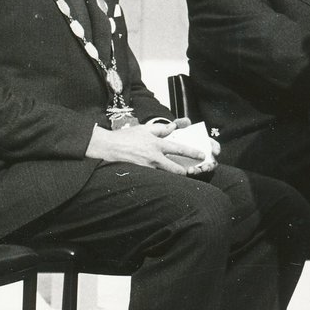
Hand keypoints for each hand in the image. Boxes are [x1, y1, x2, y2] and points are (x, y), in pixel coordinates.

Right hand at [85, 120, 216, 175]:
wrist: (108, 147)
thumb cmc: (126, 137)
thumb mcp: (144, 129)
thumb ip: (160, 129)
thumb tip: (173, 127)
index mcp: (156, 144)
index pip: (178, 148)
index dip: (192, 152)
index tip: (201, 155)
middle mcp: (153, 157)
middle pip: (175, 168)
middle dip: (185, 171)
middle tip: (193, 171)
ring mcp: (147, 167)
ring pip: (165, 175)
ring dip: (173, 176)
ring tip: (180, 176)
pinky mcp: (140, 174)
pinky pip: (154, 178)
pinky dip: (161, 179)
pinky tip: (165, 182)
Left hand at [161, 122, 218, 175]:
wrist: (162, 144)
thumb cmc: (173, 136)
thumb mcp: (175, 128)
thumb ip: (180, 123)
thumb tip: (186, 122)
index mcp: (202, 143)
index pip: (213, 145)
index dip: (216, 148)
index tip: (215, 151)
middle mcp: (201, 154)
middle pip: (210, 161)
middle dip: (209, 165)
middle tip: (205, 166)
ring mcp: (195, 163)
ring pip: (201, 169)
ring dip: (199, 171)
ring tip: (192, 171)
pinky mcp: (187, 170)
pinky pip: (191, 173)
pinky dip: (190, 173)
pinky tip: (185, 172)